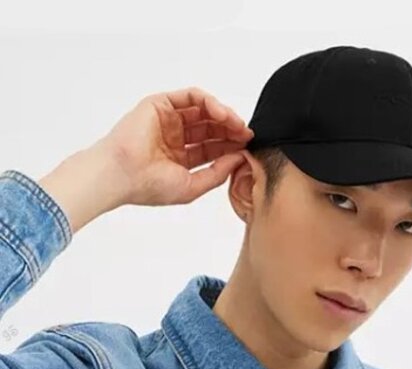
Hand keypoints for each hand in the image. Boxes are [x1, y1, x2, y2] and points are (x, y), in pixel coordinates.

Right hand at [95, 86, 253, 206]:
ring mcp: (167, 120)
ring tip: (238, 124)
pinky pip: (190, 97)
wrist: (121, 175)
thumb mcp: (193, 186)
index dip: (231, 146)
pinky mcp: (160, 105)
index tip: (247, 148)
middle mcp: (174, 137)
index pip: (212, 148)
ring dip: (224, 115)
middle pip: (211, 128)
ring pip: (203, 111)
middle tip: (247, 134)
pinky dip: (209, 102)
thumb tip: (240, 158)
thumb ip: (218, 173)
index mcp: (180, 158)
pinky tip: (222, 114)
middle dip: (231, 130)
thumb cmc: (149, 186)